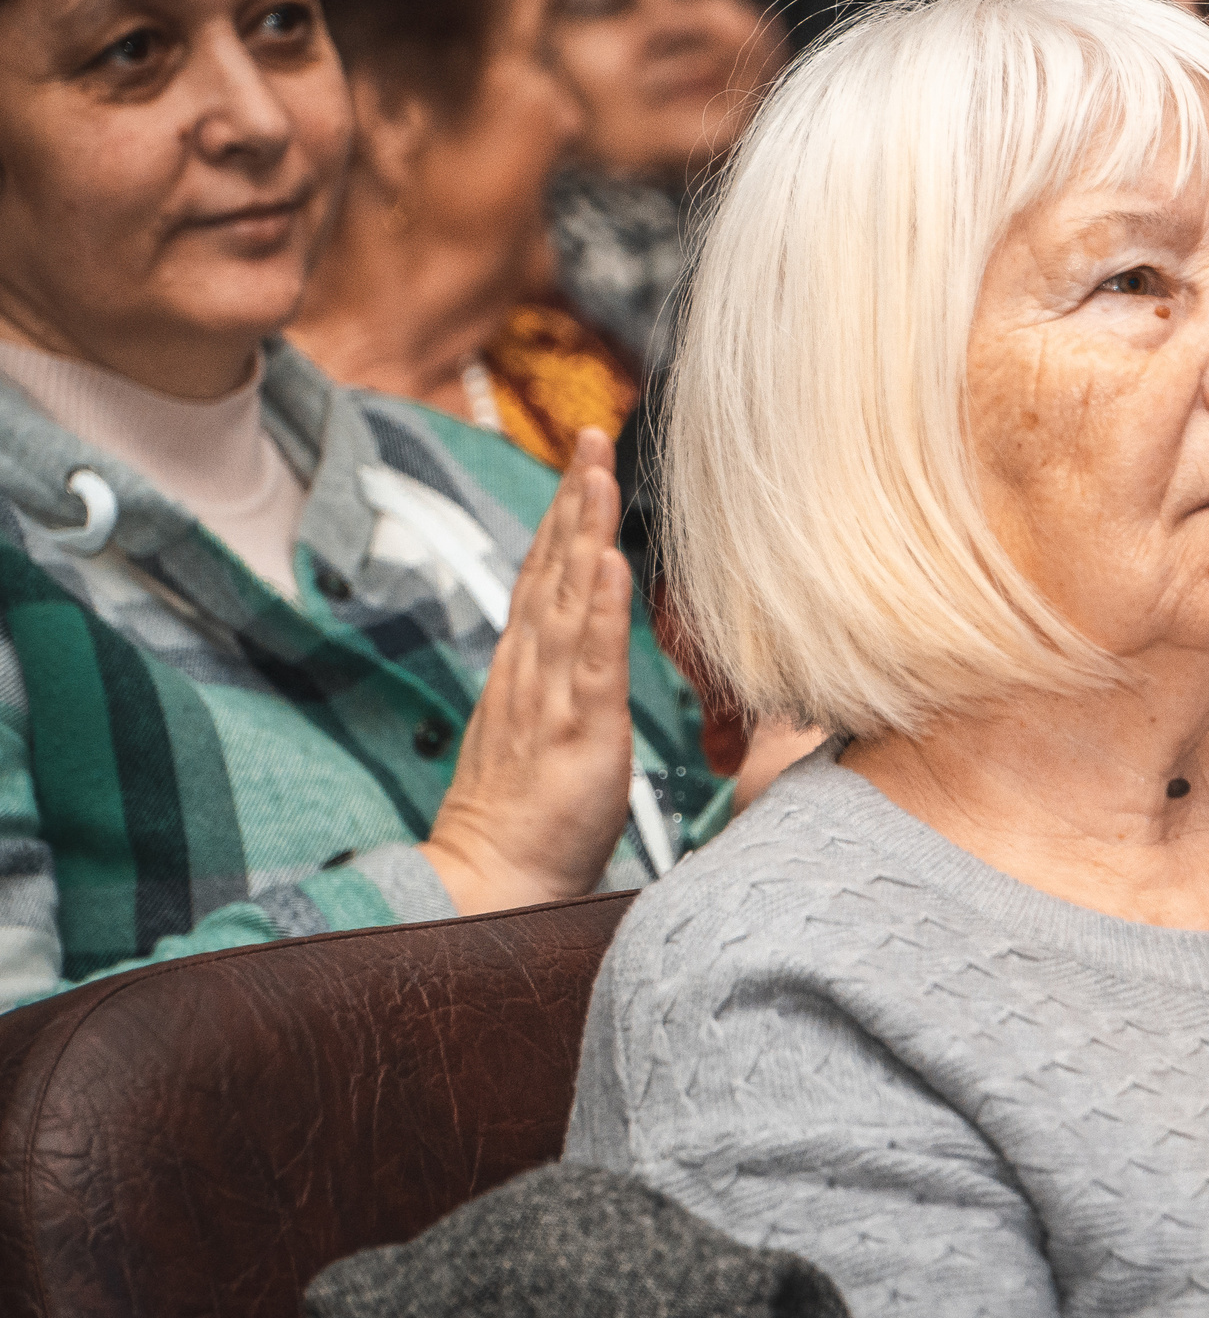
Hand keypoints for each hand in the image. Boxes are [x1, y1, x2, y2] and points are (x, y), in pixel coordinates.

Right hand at [425, 429, 638, 914]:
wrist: (491, 883)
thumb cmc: (527, 825)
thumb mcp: (548, 740)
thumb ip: (564, 695)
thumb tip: (584, 667)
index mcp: (528, 671)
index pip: (547, 579)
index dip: (564, 519)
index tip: (582, 464)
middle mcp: (533, 671)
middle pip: (553, 568)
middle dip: (573, 499)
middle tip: (592, 435)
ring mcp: (551, 696)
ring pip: (569, 597)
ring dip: (584, 530)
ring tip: (599, 471)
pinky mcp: (578, 730)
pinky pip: (591, 659)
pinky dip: (601, 607)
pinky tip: (610, 560)